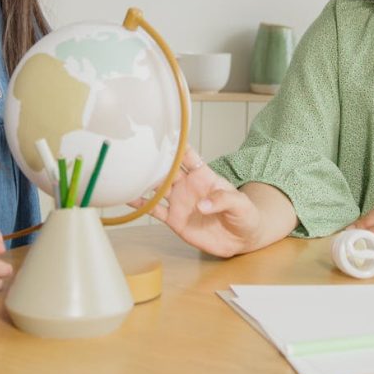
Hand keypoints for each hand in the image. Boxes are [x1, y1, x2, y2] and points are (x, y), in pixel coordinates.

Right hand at [138, 146, 264, 256]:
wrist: (242, 239)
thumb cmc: (245, 215)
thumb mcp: (240, 204)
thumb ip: (222, 200)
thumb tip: (201, 205)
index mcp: (204, 175)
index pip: (188, 156)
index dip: (177, 145)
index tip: (163, 134)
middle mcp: (188, 185)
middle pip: (168, 169)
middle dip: (154, 160)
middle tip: (139, 152)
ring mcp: (180, 201)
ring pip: (157, 187)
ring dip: (144, 180)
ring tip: (128, 172)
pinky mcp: (175, 220)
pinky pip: (155, 210)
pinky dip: (141, 204)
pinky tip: (128, 197)